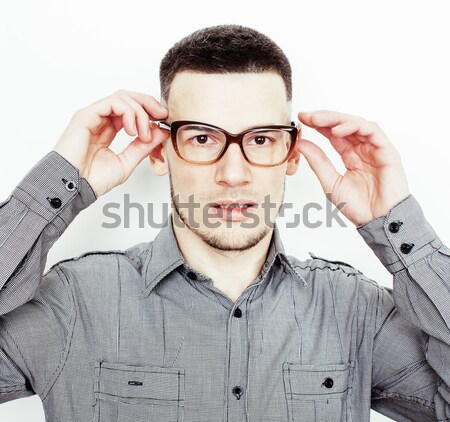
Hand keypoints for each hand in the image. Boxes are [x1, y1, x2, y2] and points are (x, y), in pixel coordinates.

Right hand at [53, 90, 168, 196]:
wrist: (75, 188)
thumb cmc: (93, 179)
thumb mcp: (127, 162)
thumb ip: (143, 146)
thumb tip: (161, 132)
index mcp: (108, 129)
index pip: (131, 110)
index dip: (149, 111)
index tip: (163, 120)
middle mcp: (100, 119)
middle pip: (128, 98)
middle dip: (148, 103)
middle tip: (161, 115)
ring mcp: (93, 116)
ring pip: (122, 97)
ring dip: (140, 112)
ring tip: (143, 133)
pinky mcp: (86, 115)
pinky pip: (112, 103)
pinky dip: (128, 112)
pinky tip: (132, 130)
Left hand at [297, 110, 409, 226]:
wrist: (377, 221)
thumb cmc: (358, 207)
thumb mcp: (330, 181)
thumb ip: (317, 161)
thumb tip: (301, 143)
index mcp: (350, 156)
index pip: (333, 134)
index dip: (318, 125)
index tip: (302, 119)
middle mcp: (362, 149)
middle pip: (343, 125)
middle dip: (324, 118)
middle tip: (307, 116)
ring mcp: (375, 149)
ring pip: (357, 124)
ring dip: (337, 119)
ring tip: (318, 120)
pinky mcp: (387, 151)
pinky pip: (372, 131)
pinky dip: (355, 127)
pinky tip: (338, 130)